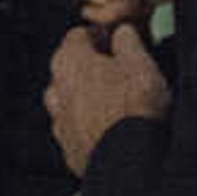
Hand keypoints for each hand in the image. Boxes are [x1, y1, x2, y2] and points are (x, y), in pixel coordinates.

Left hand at [45, 22, 171, 173]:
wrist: (130, 163)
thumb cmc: (135, 107)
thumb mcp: (140, 62)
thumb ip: (127, 40)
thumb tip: (122, 32)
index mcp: (69, 61)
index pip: (79, 35)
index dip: (101, 34)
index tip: (117, 39)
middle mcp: (56, 90)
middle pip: (71, 69)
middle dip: (92, 67)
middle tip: (121, 71)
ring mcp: (60, 123)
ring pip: (71, 101)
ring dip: (89, 98)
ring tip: (118, 102)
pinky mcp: (69, 150)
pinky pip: (78, 130)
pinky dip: (91, 126)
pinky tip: (113, 128)